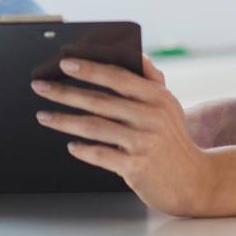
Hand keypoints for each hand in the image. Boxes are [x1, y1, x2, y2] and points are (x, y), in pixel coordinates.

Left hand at [32, 56, 218, 216]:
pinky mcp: (136, 167)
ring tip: (43, 116)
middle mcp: (150, 117)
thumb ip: (151, 80)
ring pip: (94, 127)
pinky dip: (83, 149)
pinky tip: (71, 145)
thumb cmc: (174, 140)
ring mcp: (142, 143)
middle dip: (65, 92)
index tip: (64, 63)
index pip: (118, 76)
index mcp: (157, 97)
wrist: (195, 181)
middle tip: (40, 86)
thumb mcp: (169, 105)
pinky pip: (101, 154)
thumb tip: (135, 54)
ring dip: (64, 120)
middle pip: (99, 101)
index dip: (90, 69)